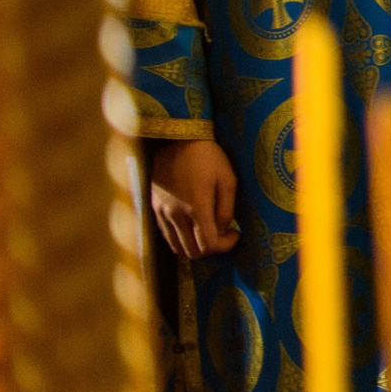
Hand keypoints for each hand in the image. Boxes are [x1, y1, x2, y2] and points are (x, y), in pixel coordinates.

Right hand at [149, 138, 239, 259]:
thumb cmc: (208, 156)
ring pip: (177, 247)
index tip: (236, 234)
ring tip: (208, 231)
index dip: (225, 245)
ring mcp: (162, 213)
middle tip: (223, 234)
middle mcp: (176, 215)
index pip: (209, 245)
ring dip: (194, 246)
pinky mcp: (154, 208)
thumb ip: (226, 208)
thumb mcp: (227, 179)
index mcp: (196, 207)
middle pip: (192, 252)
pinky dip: (180, 238)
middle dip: (211, 249)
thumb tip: (224, 230)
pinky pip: (166, 235)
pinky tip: (192, 226)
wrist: (177, 139)